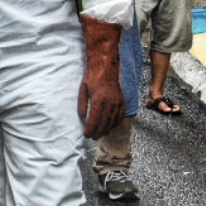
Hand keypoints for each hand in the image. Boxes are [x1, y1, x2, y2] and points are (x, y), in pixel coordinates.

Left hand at [78, 16, 124, 139]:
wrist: (106, 68)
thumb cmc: (92, 78)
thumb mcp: (82, 89)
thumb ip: (82, 104)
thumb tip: (82, 117)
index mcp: (98, 100)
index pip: (94, 119)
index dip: (90, 129)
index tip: (86, 135)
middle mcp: (110, 103)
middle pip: (104, 122)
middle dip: (98, 131)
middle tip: (93, 137)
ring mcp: (118, 102)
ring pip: (113, 120)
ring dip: (107, 129)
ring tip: (101, 134)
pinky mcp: (122, 101)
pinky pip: (120, 115)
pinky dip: (116, 122)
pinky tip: (111, 126)